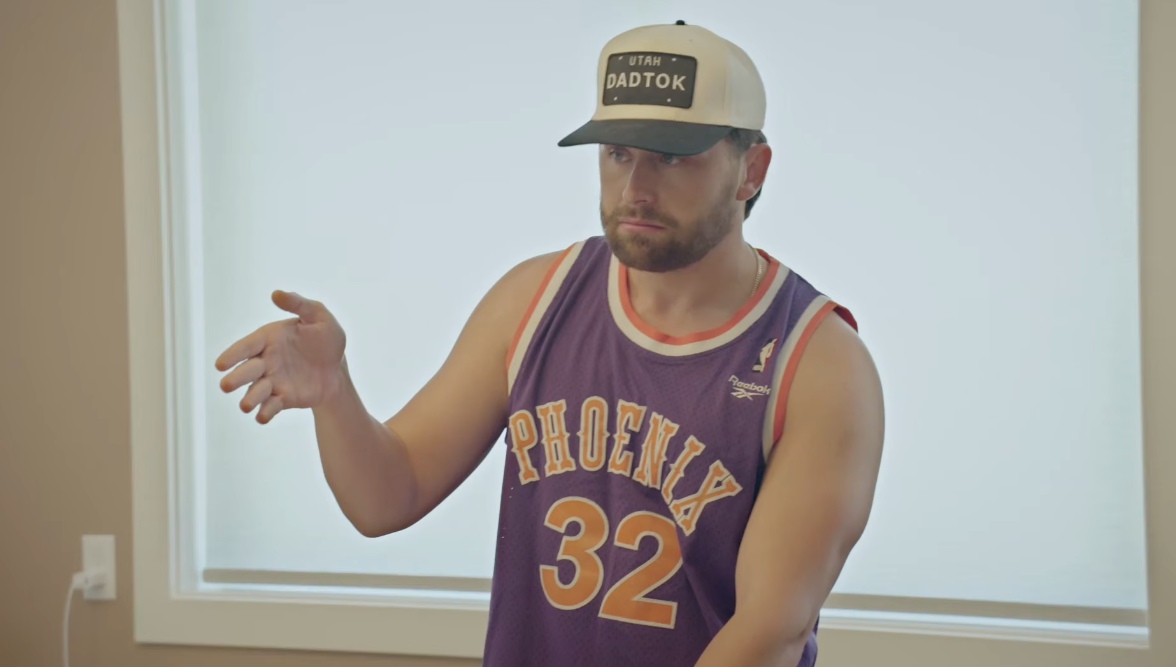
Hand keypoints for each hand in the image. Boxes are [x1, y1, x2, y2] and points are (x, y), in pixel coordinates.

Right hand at [214, 290, 347, 423]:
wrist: (337, 368)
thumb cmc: (326, 338)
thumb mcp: (318, 316)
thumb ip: (298, 304)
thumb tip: (276, 293)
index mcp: (269, 339)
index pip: (247, 345)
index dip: (233, 354)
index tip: (220, 364)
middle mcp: (266, 361)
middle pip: (247, 370)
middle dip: (236, 378)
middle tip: (226, 386)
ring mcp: (273, 381)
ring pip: (256, 391)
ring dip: (249, 398)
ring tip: (245, 406)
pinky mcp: (283, 398)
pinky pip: (271, 406)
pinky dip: (265, 412)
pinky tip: (262, 417)